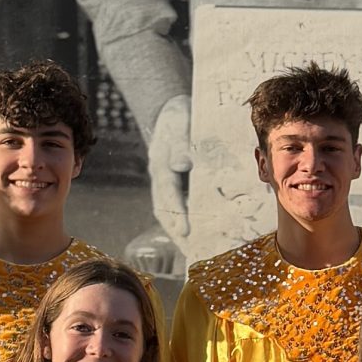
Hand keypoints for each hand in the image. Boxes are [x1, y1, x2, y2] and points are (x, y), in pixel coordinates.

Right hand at [146, 97, 190, 242]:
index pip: (168, 193)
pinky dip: (188, 218)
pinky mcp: (175, 183)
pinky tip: (201, 230)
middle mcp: (161, 178)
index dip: (177, 213)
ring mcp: (167, 182)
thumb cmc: (179, 117)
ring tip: (195, 248)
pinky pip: (180, 204)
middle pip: (166, 209)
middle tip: (190, 249)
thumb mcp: (179, 124)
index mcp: (160, 165)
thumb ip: (180, 144)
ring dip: (181, 229)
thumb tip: (183, 164)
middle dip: (177, 230)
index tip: (186, 230)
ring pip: (170, 210)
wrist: (173, 112)